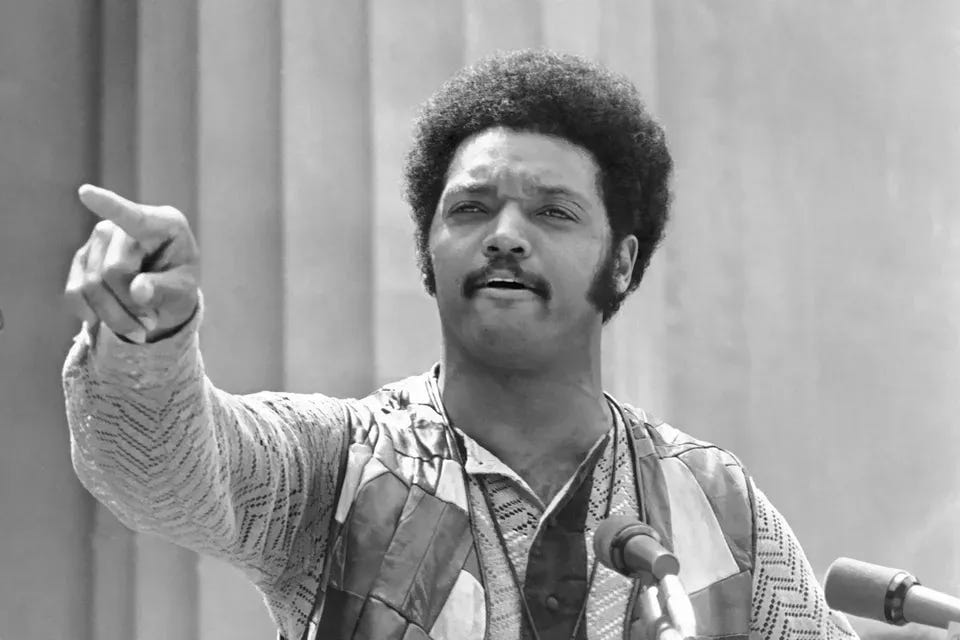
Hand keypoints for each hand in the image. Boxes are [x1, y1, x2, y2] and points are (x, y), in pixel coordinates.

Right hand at [65, 184, 199, 342]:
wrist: (161, 297)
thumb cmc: (179, 284)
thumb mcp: (184, 290)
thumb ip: (165, 289)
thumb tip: (138, 291)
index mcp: (163, 224)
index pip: (134, 217)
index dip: (110, 206)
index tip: (86, 193)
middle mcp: (125, 226)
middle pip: (114, 270)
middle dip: (130, 304)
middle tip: (150, 322)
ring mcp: (100, 239)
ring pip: (92, 286)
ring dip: (115, 317)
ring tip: (139, 327)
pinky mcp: (82, 259)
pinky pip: (75, 292)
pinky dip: (92, 315)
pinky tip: (108, 321)